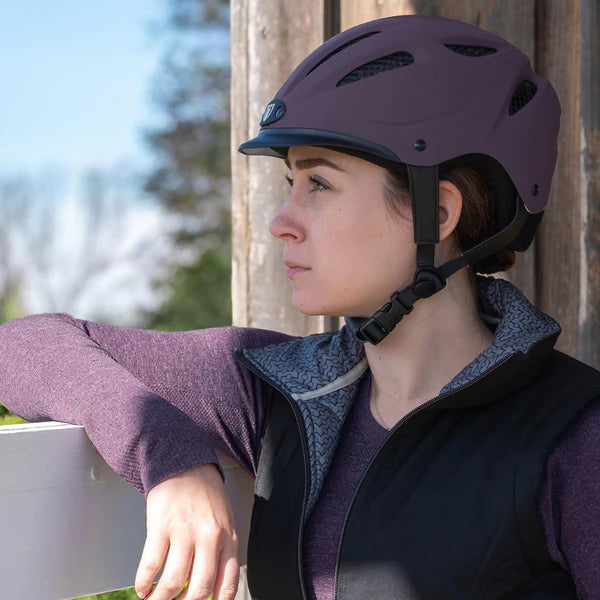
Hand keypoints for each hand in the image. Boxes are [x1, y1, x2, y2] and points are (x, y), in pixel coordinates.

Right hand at [135, 463, 239, 599]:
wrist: (186, 464)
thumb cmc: (205, 494)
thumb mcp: (225, 521)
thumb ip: (221, 551)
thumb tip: (212, 588)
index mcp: (228, 538)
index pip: (227, 583)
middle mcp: (209, 537)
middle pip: (199, 588)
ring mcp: (185, 531)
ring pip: (173, 582)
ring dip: (161, 599)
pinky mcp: (161, 525)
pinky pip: (151, 564)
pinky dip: (144, 583)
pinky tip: (143, 588)